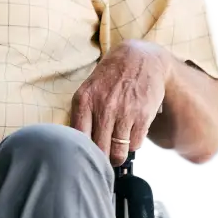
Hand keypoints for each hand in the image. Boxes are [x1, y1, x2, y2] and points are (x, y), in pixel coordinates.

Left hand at [70, 40, 168, 165]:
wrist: (140, 59)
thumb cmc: (111, 77)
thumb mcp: (89, 89)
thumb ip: (82, 114)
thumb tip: (76, 146)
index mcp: (84, 100)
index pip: (77, 139)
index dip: (81, 153)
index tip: (85, 155)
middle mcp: (102, 107)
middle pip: (99, 151)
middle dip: (101, 159)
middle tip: (103, 156)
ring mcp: (123, 113)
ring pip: (118, 152)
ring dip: (118, 154)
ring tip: (117, 147)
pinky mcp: (142, 117)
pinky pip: (135, 145)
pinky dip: (132, 144)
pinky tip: (130, 132)